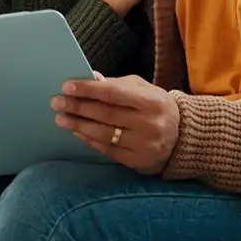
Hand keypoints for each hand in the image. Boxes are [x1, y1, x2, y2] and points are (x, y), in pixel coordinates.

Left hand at [52, 75, 179, 173]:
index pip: (114, 93)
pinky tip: (77, 131)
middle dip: (78, 107)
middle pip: (105, 114)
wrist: (183, 138)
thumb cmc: (156, 107)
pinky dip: (89, 139)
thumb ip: (118, 84)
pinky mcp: (137, 161)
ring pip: (103, 134)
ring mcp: (143, 145)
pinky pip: (107, 149)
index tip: (67, 86)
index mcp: (152, 101)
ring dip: (78, 125)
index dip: (88, 90)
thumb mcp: (144, 89)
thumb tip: (91, 79)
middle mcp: (149, 124)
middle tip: (57, 102)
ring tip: (61, 118)